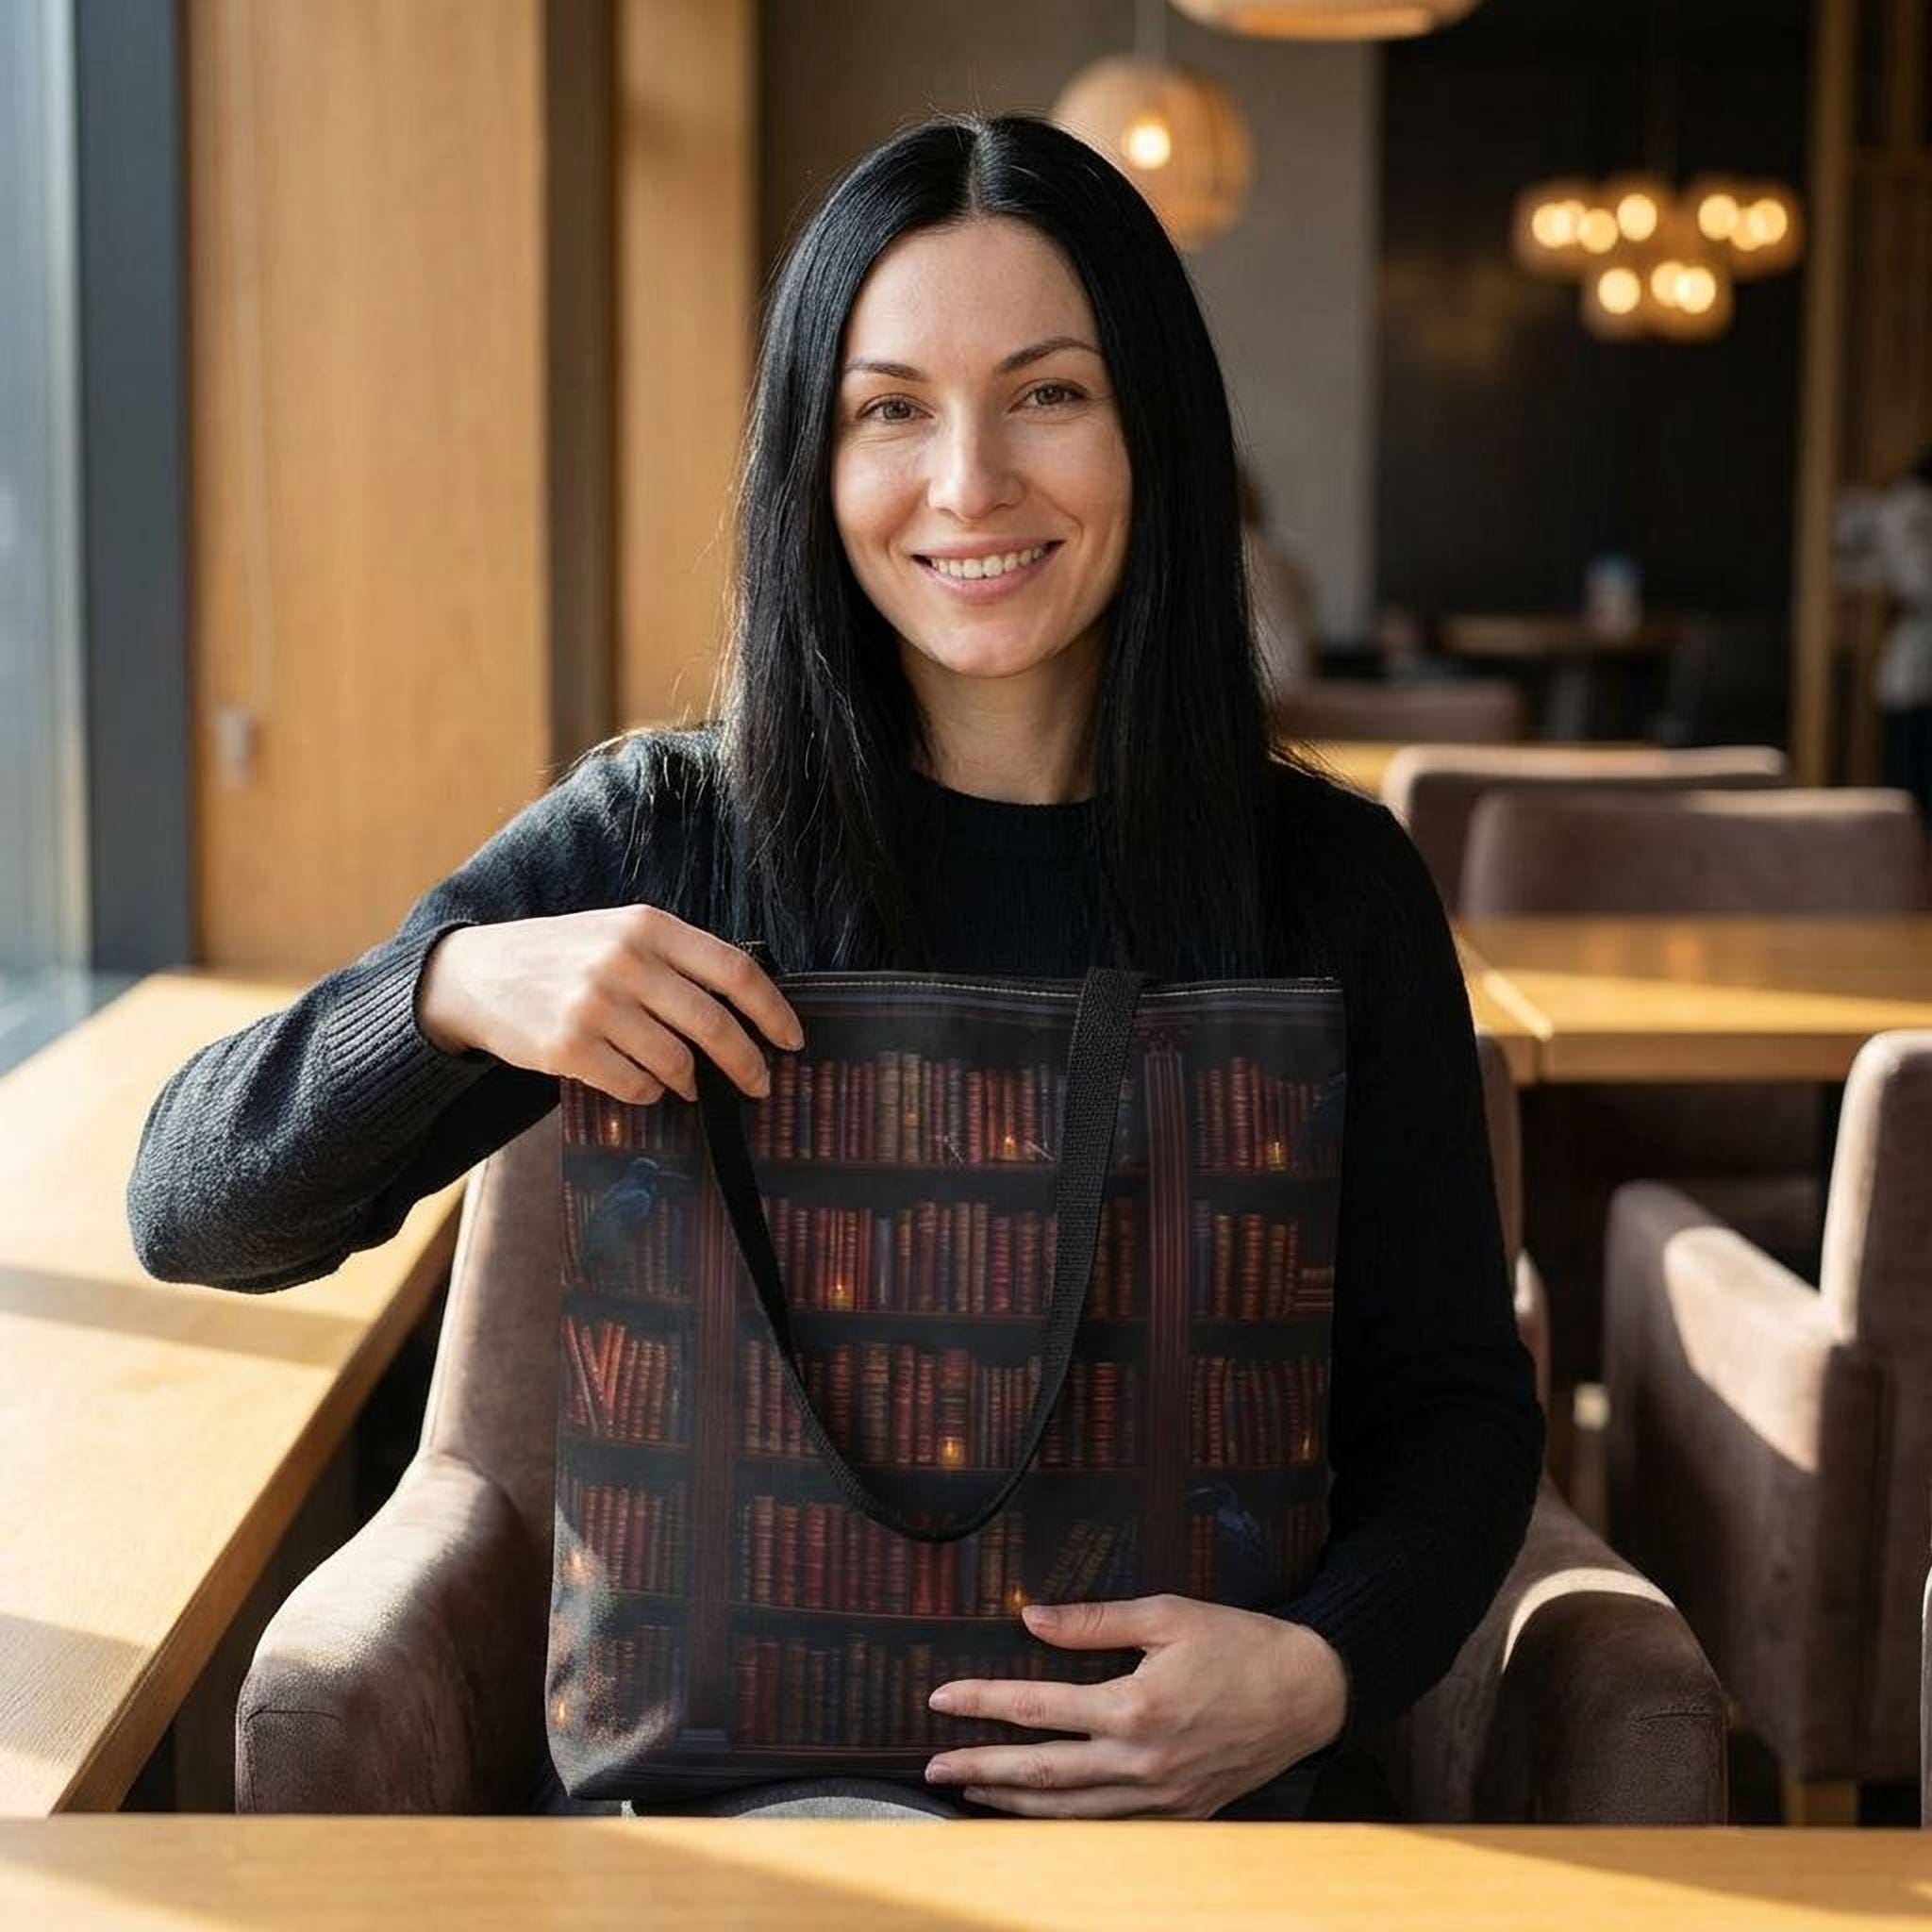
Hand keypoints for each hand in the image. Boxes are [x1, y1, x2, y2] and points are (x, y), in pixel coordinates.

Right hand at [413, 905, 803, 1105]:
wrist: (476, 974)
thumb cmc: (564, 957)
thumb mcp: (621, 934)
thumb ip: (678, 961)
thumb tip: (748, 1011)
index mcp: (649, 926)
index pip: (734, 971)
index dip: (773, 1011)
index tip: (793, 1041)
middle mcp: (625, 961)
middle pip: (713, 1024)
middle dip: (747, 1063)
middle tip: (759, 1084)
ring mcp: (595, 1005)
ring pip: (676, 1062)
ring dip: (691, 1082)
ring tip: (688, 1083)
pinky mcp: (568, 1047)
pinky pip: (636, 1085)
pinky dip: (650, 1092)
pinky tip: (643, 1083)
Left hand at [922, 1593, 1348, 1818]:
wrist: (1308, 1693)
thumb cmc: (1238, 1644)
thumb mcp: (1166, 1614)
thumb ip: (1093, 1622)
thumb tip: (1031, 1618)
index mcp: (1133, 1708)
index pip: (1037, 1708)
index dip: (982, 1703)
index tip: (939, 1698)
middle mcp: (1140, 1762)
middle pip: (1040, 1773)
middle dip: (979, 1770)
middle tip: (931, 1767)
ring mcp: (1160, 1798)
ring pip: (1069, 1812)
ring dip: (1013, 1806)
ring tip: (970, 1795)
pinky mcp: (1180, 1815)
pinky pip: (1109, 1827)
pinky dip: (1066, 1824)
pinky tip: (1040, 1815)